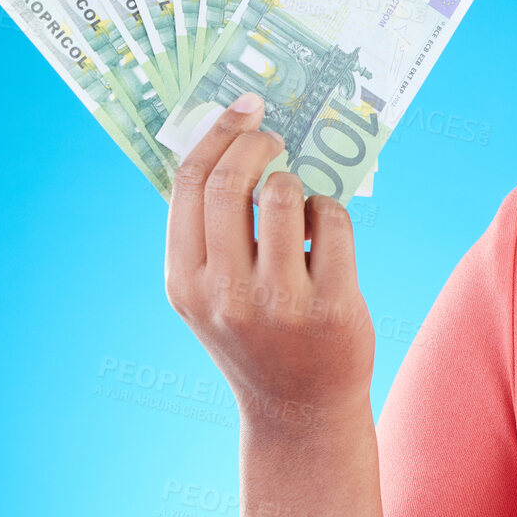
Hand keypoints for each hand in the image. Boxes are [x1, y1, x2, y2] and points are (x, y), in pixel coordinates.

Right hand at [164, 93, 375, 427]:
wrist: (299, 409)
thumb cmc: (256, 334)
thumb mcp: (211, 293)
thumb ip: (210, 231)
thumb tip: (231, 141)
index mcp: (184, 281)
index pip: (188, 184)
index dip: (217, 134)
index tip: (243, 107)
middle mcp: (223, 293)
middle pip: (232, 182)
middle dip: (257, 143)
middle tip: (274, 135)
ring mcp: (278, 302)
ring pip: (285, 195)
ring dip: (297, 182)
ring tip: (299, 202)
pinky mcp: (330, 305)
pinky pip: (332, 221)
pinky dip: (330, 212)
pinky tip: (325, 233)